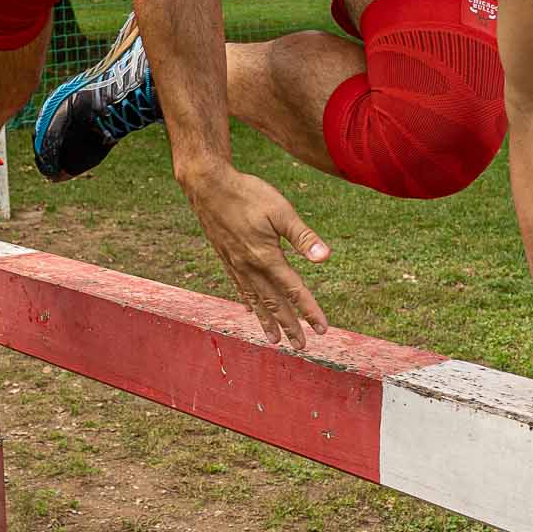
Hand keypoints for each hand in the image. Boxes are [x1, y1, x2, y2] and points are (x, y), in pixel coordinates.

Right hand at [183, 166, 329, 348]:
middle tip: (300, 346)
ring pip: (255, 300)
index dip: (310, 310)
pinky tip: (250, 309)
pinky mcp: (225, 257)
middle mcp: (250, 266)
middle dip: (289, 325)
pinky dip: (248, 302)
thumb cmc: (247, 193)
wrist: (207, 185)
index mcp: (267, 257)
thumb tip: (325, 258)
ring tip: (274, 339)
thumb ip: (303, 236)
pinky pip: (239, 287)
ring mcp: (235, 264)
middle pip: (274, 303)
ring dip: (267, 321)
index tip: (322, 329)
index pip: (294, 290)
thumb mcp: (281, 211)